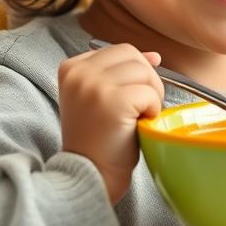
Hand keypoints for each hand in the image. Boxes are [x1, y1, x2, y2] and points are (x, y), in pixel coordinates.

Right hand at [58, 43, 163, 204]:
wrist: (90, 175)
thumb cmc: (99, 141)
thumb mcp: (101, 98)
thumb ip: (121, 73)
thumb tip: (154, 56)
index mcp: (71, 68)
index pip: (119, 50)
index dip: (136, 70)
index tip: (133, 96)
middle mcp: (79, 72)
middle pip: (132, 55)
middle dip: (146, 80)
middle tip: (139, 109)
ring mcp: (93, 85)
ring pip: (144, 71)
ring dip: (152, 96)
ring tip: (137, 117)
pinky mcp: (112, 101)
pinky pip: (150, 93)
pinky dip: (153, 110)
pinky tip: (139, 125)